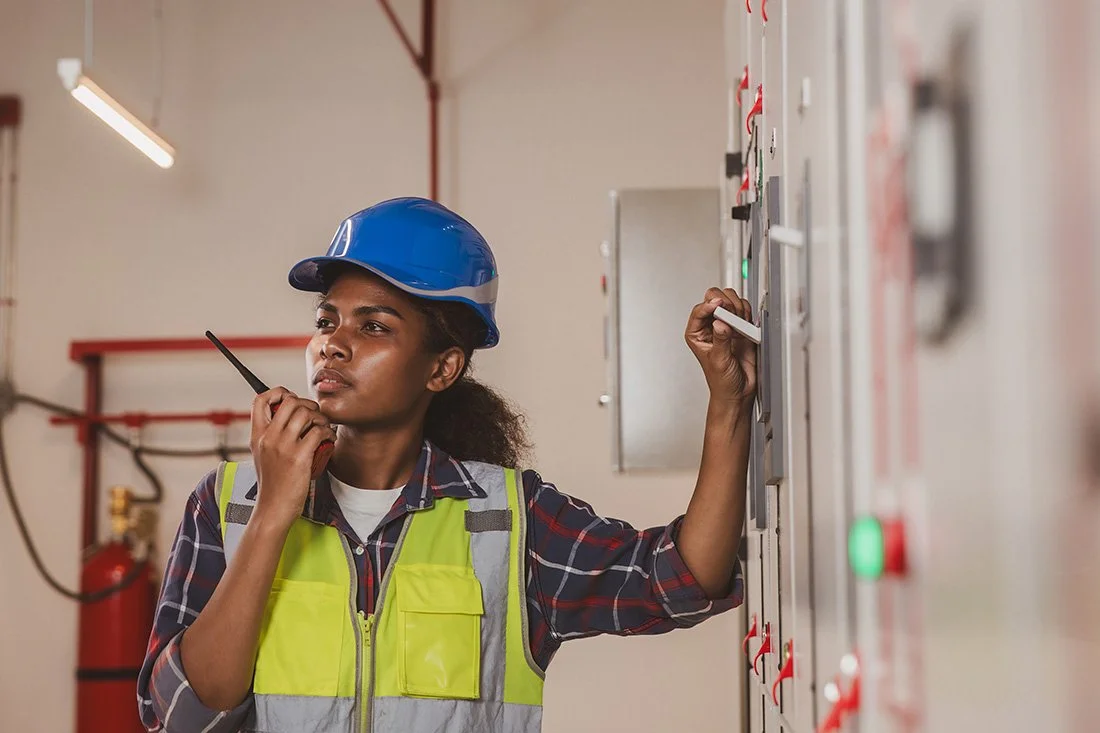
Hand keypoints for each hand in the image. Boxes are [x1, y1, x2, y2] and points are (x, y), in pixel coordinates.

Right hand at [249, 387, 335, 528]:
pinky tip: (329, 439)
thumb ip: (270, 436)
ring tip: (324, 427)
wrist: (272, 509)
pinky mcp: (299, 458)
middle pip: (290, 401)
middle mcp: (268, 437)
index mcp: (257, 435)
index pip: (260, 399)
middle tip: (315, 415)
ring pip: (306, 413)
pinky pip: (318, 432)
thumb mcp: (262, 455)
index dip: (278, 392)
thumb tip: (286, 418)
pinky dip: (328, 432)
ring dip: (321, 417)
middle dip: (307, 403)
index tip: (292, 399)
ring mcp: (283, 447)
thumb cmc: (272, 484)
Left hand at [685, 287, 757, 409]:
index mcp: (696, 333)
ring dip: (737, 307)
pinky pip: (744, 310)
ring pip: (730, 300)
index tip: (720, 306)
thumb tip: (721, 322)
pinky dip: (747, 313)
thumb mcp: (719, 360)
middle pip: (713, 298)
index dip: (709, 305)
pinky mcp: (741, 327)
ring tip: (739, 323)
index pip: (700, 310)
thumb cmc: (722, 381)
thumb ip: (720, 340)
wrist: (738, 391)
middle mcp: (710, 326)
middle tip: (732, 315)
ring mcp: (726, 325)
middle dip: (725, 303)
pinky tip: (746, 325)